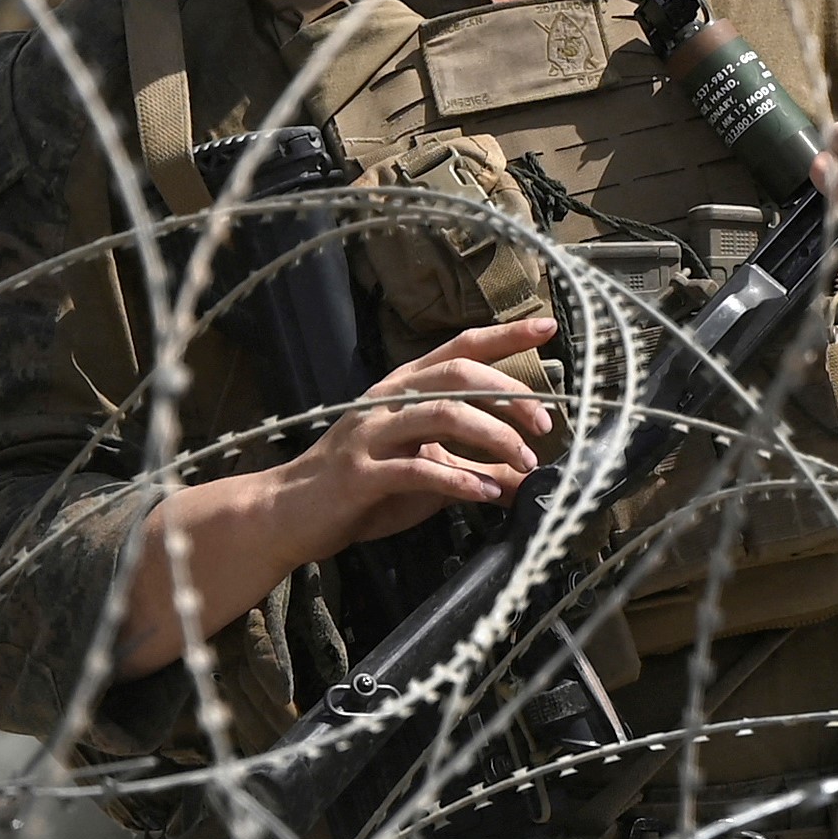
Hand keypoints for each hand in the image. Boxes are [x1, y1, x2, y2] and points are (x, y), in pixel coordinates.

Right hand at [279, 315, 555, 553]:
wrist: (290, 512)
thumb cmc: (363, 487)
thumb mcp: (427, 472)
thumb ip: (474, 468)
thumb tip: (526, 478)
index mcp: (404, 389)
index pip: (460, 349)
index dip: (504, 336)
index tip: (547, 327)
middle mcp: (389, 400)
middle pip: (458, 376)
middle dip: (510, 394)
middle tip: (544, 424)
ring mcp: (372, 434)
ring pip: (442, 415)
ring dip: (493, 436)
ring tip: (525, 462)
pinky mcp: (361, 473)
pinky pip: (417, 469)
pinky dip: (459, 480)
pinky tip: (486, 493)